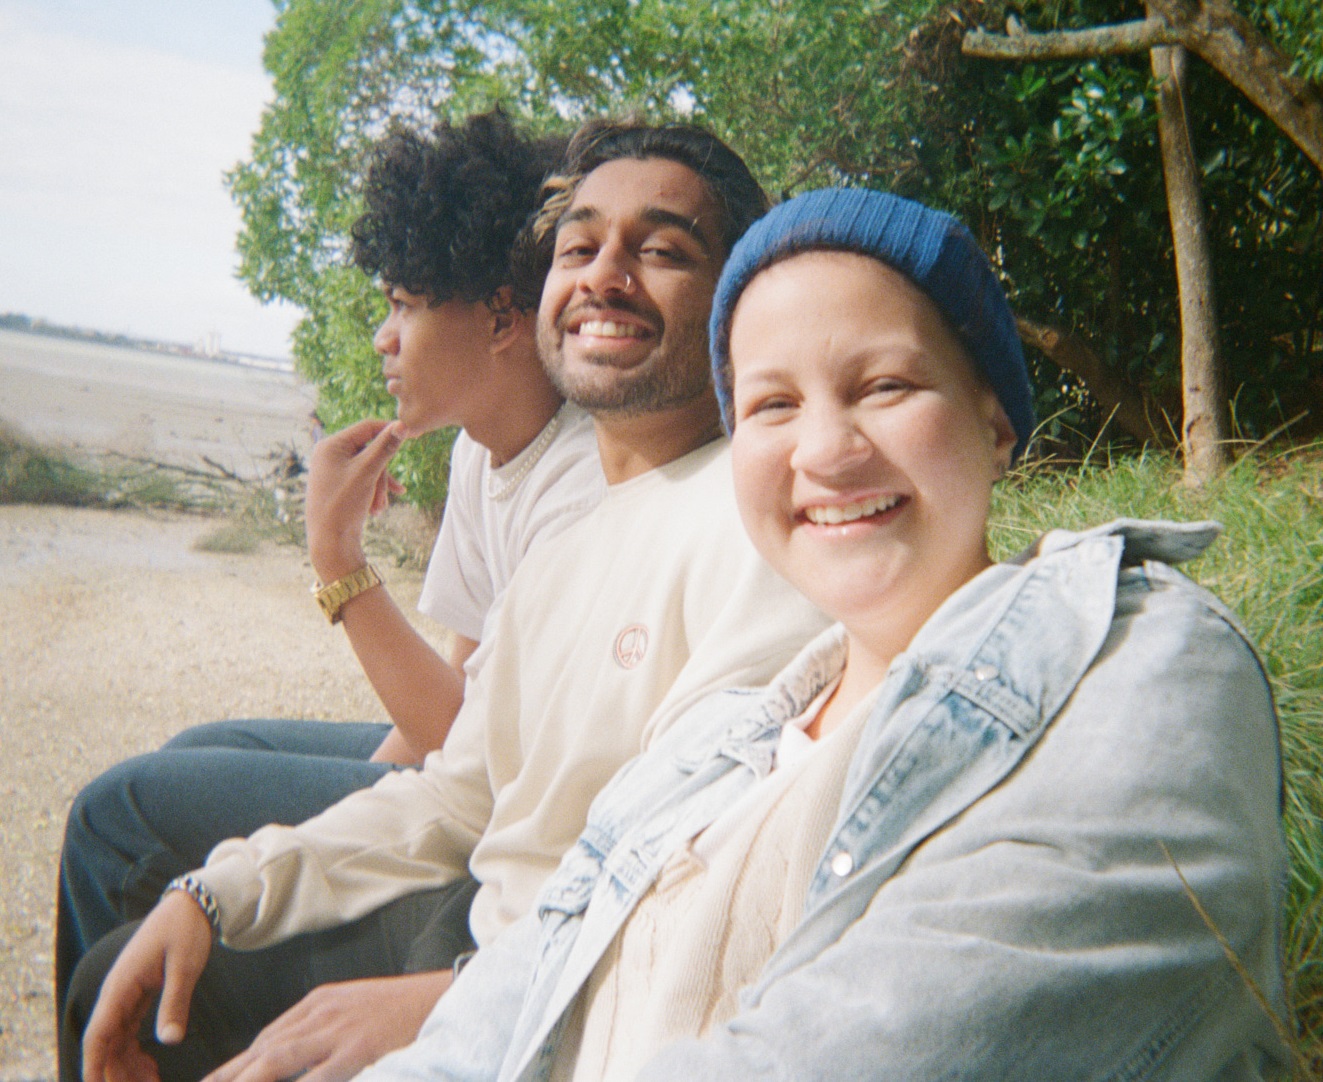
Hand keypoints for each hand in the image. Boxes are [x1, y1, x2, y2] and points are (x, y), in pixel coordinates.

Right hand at [82, 890, 213, 1081]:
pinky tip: (151, 1067)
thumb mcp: (184, 966)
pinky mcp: (139, 994)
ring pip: (117, 1040)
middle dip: (115, 1073)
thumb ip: (175, 1002)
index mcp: (121, 985)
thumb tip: (169, 1040)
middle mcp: (118, 993)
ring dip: (127, 1066)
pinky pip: (129, 1031)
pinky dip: (137, 1052)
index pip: (98, 1033)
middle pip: (106, 1043)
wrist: (191, 904)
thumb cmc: (185, 930)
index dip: (94, 1064)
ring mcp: (127, 994)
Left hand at [201, 970, 453, 1081]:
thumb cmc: (401, 1009)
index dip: (236, 1066)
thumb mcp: (355, 1007)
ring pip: (275, 1063)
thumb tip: (289, 1052)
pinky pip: (315, 1079)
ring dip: (246, 1081)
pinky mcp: (356, 1051)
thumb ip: (322, 1026)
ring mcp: (337, 1033)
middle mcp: (320, 1014)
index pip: (266, 1038)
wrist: (444, 996)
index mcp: (319, 1002)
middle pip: (262, 1051)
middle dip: (228, 1077)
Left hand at [305, 419, 407, 581]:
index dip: (389, 430)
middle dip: (383, 473)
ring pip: (369, 467)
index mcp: (330, 445)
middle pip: (369, 450)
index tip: (410, 435)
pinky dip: (374, 492)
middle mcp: (328, 454)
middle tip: (392, 493)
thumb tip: (402, 424)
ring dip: (379, 486)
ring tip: (380, 508)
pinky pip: (363, 479)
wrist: (329, 543)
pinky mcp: (339, 485)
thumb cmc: (344, 505)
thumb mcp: (368, 473)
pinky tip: (382, 507)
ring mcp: (333, 470)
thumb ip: (385, 447)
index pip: (366, 427)